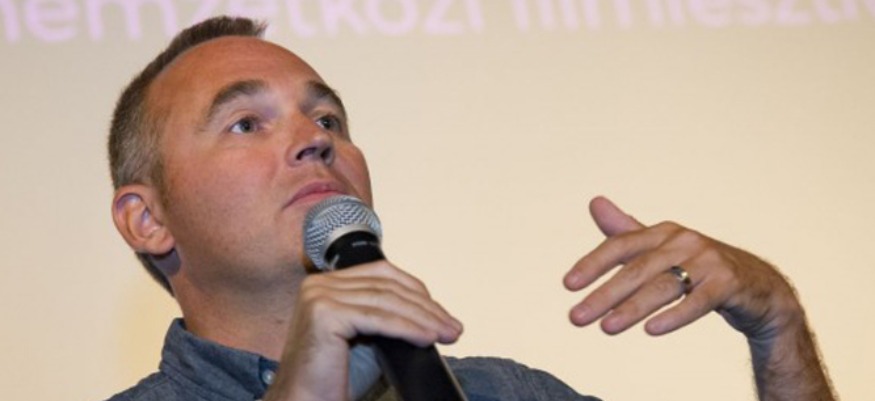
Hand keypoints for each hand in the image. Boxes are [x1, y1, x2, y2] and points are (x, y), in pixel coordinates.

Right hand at [265, 261, 462, 400]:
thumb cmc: (332, 378)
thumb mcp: (366, 336)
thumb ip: (387, 315)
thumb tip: (430, 311)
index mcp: (326, 283)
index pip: (382, 274)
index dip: (417, 291)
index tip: (442, 313)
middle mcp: (319, 283)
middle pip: (387, 286)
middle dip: (426, 307)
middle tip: (453, 327)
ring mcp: (319, 296)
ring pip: (387, 301)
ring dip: (424, 318)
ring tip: (447, 334)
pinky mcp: (325, 313)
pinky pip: (379, 319)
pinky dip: (409, 329)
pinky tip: (428, 338)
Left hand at [564, 196, 801, 340]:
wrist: (758, 287)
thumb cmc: (701, 267)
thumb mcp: (663, 250)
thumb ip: (627, 233)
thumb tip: (594, 202)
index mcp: (664, 232)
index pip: (621, 246)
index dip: (592, 264)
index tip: (568, 286)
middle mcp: (684, 241)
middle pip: (637, 269)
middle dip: (604, 295)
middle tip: (576, 317)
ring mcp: (709, 260)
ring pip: (663, 286)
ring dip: (631, 309)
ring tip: (606, 328)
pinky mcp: (729, 283)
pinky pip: (698, 301)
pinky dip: (674, 316)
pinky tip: (651, 330)